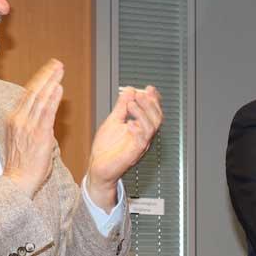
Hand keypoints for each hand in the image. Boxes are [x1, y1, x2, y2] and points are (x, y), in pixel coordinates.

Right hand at [3, 59, 63, 197]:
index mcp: (13, 120)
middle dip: (45, 75)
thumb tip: (43, 118)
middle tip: (56, 64)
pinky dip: (52, 98)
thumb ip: (31, 126)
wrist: (16, 181)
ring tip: (60, 70)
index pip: (27, 95)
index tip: (47, 71)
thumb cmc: (21, 165)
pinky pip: (46, 112)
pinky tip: (59, 88)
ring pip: (40, 98)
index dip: (38, 81)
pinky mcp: (38, 134)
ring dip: (51, 81)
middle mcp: (18, 119)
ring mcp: (27, 126)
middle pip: (33, 91)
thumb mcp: (21, 140)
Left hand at [86, 86, 162, 208]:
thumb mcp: (113, 121)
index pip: (153, 112)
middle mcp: (143, 136)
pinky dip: (137, 130)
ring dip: (142, 113)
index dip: (153, 100)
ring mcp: (139, 145)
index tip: (149, 88)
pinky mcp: (133, 153)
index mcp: (140, 128)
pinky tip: (129, 123)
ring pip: (151, 127)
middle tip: (139, 95)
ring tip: (131, 105)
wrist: (98, 167)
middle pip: (156, 118)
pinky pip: (141, 141)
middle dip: (149, 104)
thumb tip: (130, 91)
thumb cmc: (106, 149)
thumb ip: (121, 107)